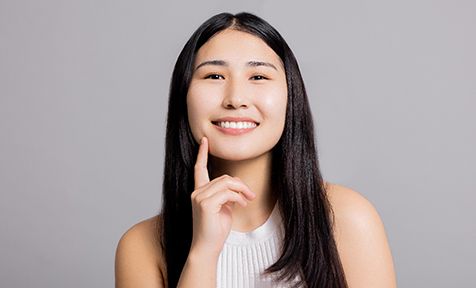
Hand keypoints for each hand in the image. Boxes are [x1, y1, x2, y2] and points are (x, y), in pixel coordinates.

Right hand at [189, 136, 255, 256]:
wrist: (207, 248)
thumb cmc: (215, 230)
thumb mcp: (223, 209)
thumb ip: (226, 195)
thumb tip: (237, 188)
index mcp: (199, 192)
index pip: (199, 168)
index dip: (202, 153)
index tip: (204, 140)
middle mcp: (196, 192)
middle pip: (224, 177)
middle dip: (240, 185)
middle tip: (251, 195)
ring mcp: (199, 197)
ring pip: (227, 183)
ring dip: (242, 191)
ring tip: (248, 200)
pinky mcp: (206, 204)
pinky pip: (228, 193)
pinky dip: (239, 198)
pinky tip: (242, 205)